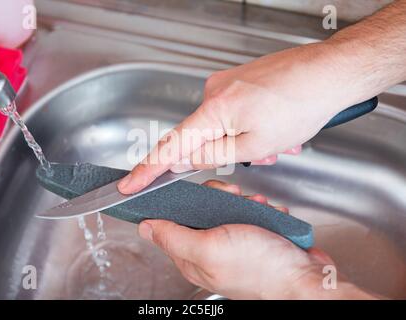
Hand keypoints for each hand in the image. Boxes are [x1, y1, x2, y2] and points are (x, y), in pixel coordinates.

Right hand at [118, 42, 363, 193]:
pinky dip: (253, 126)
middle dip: (229, 153)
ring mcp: (227, 83)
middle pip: (202, 136)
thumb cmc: (301, 103)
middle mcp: (214, 91)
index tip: (130, 184)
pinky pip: (235, 112)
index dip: (148, 169)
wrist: (329, 71)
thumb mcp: (256, 144)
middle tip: (263, 154)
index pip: (171, 147)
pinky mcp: (239, 80)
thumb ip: (214, 155)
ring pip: (224, 126)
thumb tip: (187, 159)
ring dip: (247, 140)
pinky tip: (277, 127)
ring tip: (279, 141)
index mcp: (213, 109)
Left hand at [137, 180, 375, 298]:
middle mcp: (210, 251)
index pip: (170, 222)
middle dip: (218, 199)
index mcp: (192, 257)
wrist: (305, 277)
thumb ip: (174, 237)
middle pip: (200, 210)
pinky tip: (267, 214)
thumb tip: (145, 227)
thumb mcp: (209, 248)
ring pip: (226, 208)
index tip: (198, 194)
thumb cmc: (260, 268)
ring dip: (243, 203)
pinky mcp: (252, 238)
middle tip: (233, 199)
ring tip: (256, 208)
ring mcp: (232, 244)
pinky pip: (248, 213)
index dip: (181, 203)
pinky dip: (259, 210)